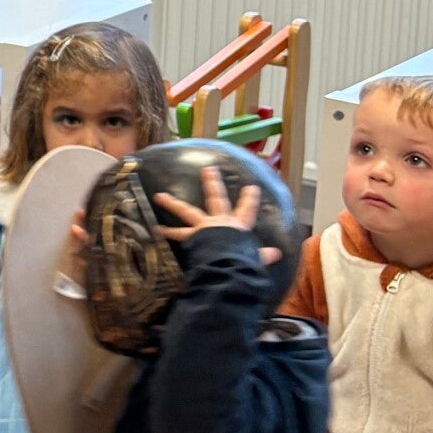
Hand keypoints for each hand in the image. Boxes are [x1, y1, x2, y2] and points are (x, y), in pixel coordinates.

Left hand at [155, 163, 279, 261]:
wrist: (225, 264)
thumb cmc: (242, 260)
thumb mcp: (255, 258)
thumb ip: (262, 255)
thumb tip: (276, 254)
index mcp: (237, 226)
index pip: (247, 210)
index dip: (249, 200)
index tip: (251, 187)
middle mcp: (219, 221)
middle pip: (215, 198)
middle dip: (212, 183)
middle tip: (207, 169)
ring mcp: (203, 227)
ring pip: (186, 211)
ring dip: (173, 203)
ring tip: (159, 196)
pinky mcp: (191, 236)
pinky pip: (177, 234)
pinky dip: (167, 232)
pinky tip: (156, 228)